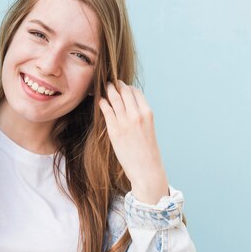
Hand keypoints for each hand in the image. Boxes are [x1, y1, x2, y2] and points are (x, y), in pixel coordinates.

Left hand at [98, 81, 168, 204]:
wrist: (146, 169)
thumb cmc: (148, 151)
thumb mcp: (149, 128)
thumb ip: (141, 116)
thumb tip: (131, 106)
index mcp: (147, 113)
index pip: (136, 92)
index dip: (128, 87)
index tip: (122, 86)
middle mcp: (136, 114)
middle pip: (124, 91)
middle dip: (117, 85)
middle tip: (111, 82)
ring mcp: (125, 122)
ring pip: (114, 98)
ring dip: (108, 90)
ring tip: (104, 87)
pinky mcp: (114, 130)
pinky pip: (106, 111)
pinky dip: (102, 103)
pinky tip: (100, 101)